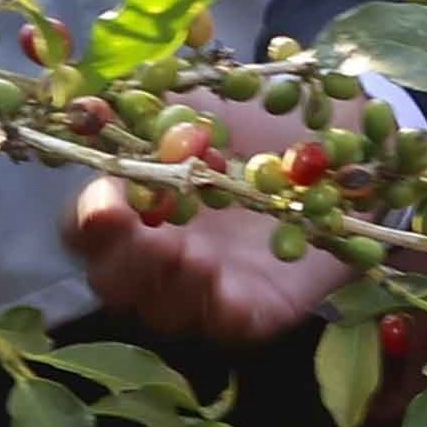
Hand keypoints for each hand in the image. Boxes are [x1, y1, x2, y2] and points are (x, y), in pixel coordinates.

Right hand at [68, 95, 346, 343]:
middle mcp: (164, 252)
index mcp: (137, 206)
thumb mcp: (203, 102)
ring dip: (171, 287)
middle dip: (125, 262)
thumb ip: (146, 109)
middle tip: (152, 239)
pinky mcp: (259, 304)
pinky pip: (230, 323)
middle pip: (115, 281)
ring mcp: (209, 284)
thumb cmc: (258, 120)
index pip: (85, 230)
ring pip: (165, 310)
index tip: (107, 202)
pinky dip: (221, 311)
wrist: (342, 136)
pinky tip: (225, 285)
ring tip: (195, 257)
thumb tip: (89, 108)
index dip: (87, 222)